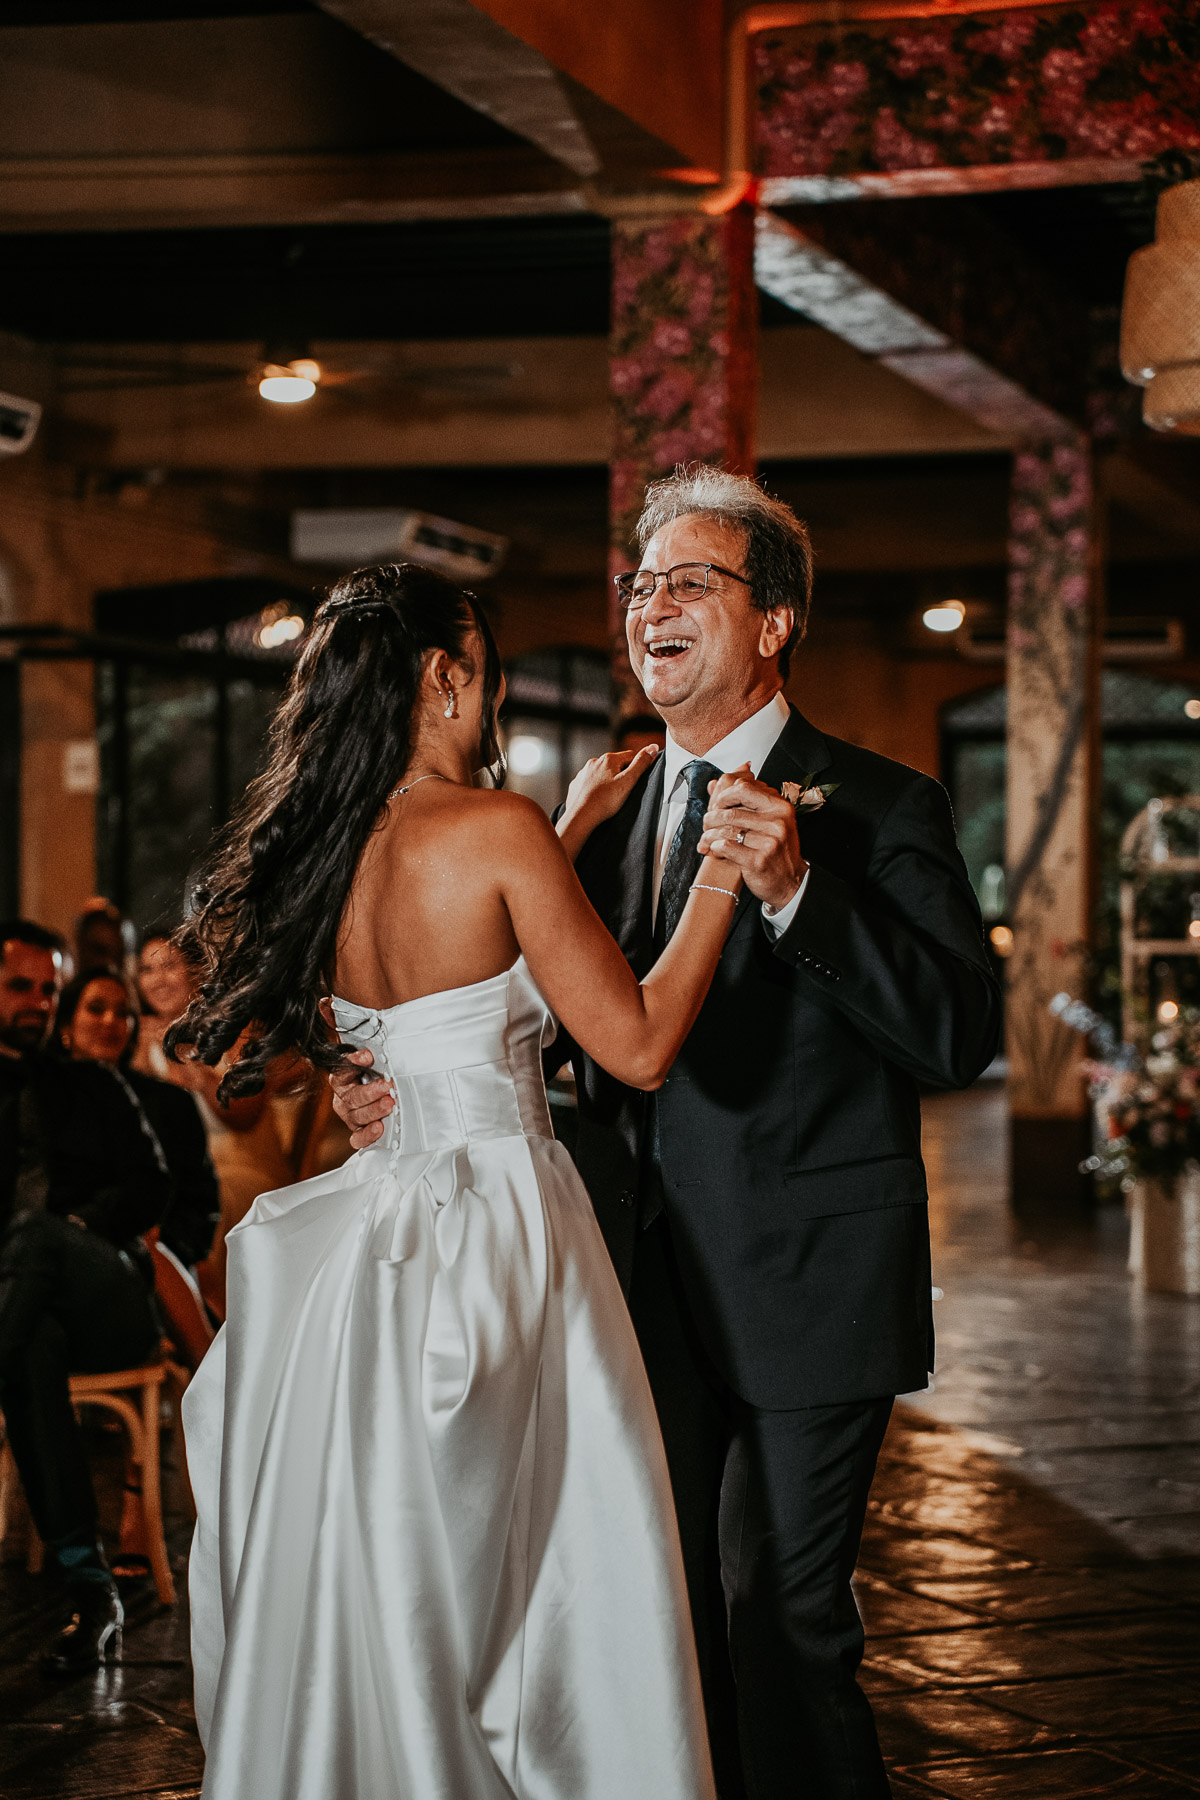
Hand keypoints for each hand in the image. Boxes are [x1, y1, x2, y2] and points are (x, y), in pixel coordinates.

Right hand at [328, 1048, 393, 1149]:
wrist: (379, 1096)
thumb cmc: (375, 1078)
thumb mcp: (374, 1065)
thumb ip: (373, 1059)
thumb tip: (376, 1053)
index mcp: (342, 1079)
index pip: (343, 1070)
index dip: (353, 1062)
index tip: (367, 1056)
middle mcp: (343, 1098)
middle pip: (352, 1097)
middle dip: (371, 1091)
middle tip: (387, 1086)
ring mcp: (350, 1117)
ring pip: (357, 1116)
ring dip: (374, 1110)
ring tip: (389, 1104)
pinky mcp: (358, 1132)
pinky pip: (358, 1138)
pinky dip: (368, 1134)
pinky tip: (379, 1128)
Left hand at [557, 742, 658, 859]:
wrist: (581, 817)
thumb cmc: (605, 801)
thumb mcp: (628, 781)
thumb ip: (641, 763)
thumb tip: (653, 747)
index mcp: (608, 759)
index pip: (631, 756)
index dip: (637, 767)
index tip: (636, 780)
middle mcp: (594, 762)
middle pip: (615, 764)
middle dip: (621, 774)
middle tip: (624, 791)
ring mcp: (583, 773)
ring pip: (601, 773)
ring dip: (607, 781)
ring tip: (610, 797)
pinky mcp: (577, 784)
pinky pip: (589, 783)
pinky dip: (595, 789)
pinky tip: (598, 799)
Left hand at [698, 768, 807, 911]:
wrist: (790, 883)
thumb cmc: (778, 850)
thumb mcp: (769, 820)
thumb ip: (743, 800)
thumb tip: (714, 783)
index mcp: (780, 807)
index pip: (744, 789)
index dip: (724, 795)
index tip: (718, 805)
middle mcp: (777, 822)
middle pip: (730, 811)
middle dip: (711, 817)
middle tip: (707, 824)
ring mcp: (769, 841)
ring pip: (725, 829)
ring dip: (709, 834)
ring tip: (706, 839)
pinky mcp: (758, 861)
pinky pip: (725, 847)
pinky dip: (714, 848)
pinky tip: (714, 850)